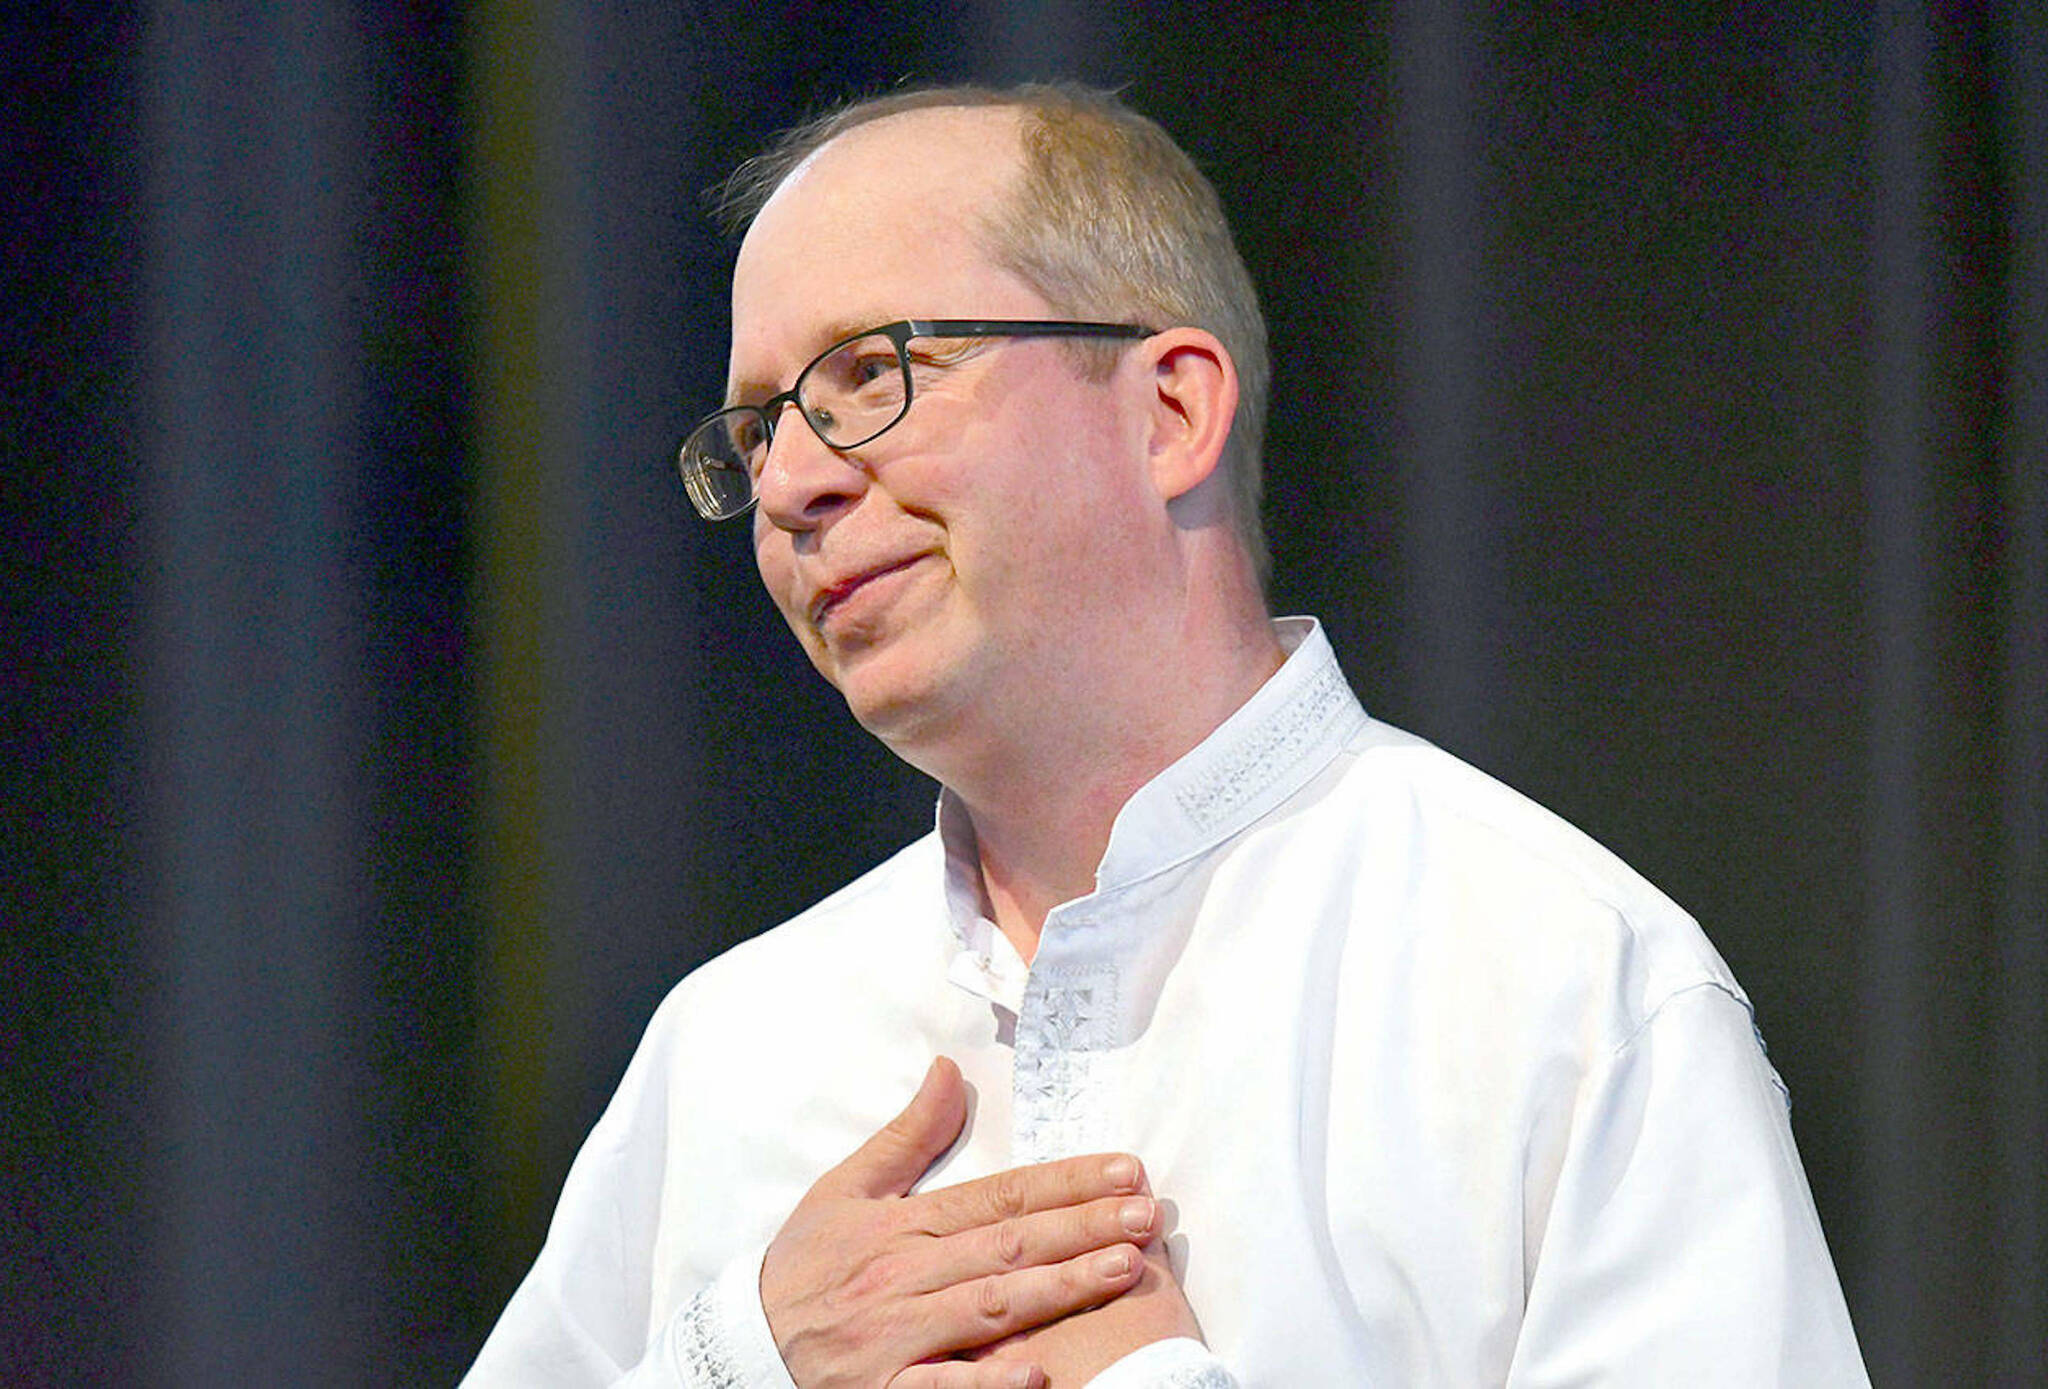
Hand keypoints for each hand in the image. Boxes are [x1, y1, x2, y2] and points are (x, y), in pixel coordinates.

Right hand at [760, 1057, 1160, 1388]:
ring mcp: (895, 1338)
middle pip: (1007, 1247)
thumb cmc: (802, 1268)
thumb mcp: (843, 1190)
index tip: (1124, 1171)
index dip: (1064, 1182)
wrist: (740, 1348)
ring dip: (1059, 1290)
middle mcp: (903, 1277)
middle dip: (1082, 1229)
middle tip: (1147, 1215)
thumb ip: (906, 1136)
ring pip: (990, 1308)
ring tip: (1124, 1270)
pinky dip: (987, 1383)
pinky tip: (1039, 1374)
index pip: (997, 1196)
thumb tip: (950, 1071)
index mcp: (901, 1226)